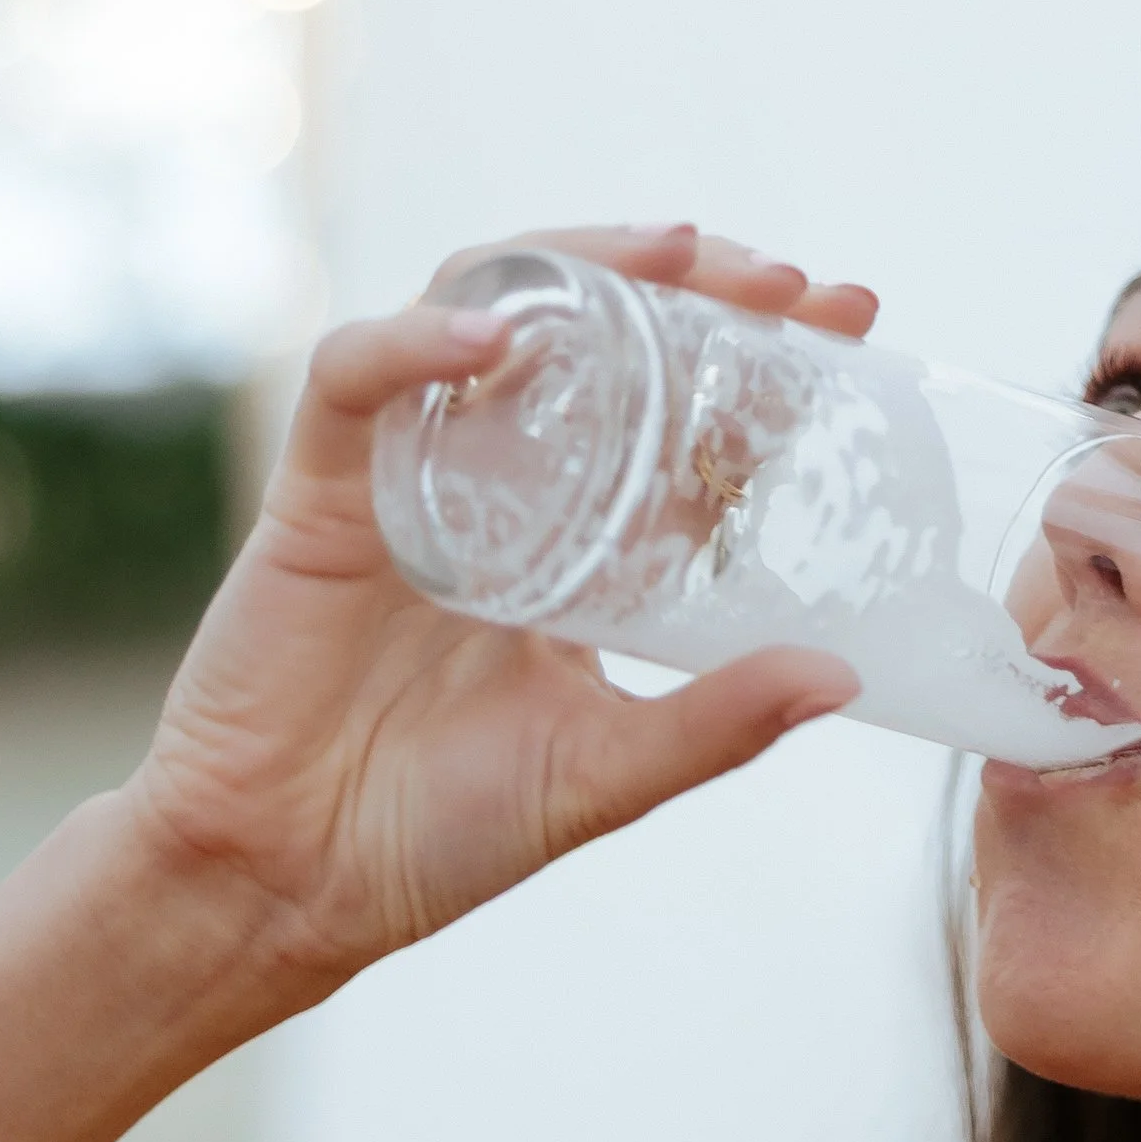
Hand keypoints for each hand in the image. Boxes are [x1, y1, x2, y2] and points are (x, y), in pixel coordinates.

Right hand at [120, 225, 877, 996]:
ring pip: (481, 310)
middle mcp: (493, 480)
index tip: (852, 319)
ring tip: (675, 256)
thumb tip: (841, 679)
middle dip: (695, 285)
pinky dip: (416, 343)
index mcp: (572, 537)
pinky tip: (491, 340)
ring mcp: (405, 471)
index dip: (758, 355)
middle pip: (590, 327)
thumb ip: (714, 725)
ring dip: (576, 266)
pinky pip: (356, 378)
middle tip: (792, 281)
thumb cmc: (438, 833)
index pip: (675, 407)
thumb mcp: (604, 773)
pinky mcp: (317, 491)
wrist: (287, 885)